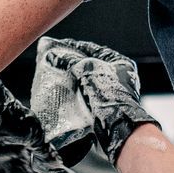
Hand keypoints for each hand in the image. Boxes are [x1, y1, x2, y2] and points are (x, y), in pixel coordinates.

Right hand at [31, 37, 149, 164]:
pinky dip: (74, 94)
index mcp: (120, 63)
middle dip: (72, 64)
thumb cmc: (108, 94)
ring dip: (71, 80)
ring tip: (54, 76)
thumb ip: (69, 60)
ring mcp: (110, 94)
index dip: (76, 46)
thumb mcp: (87, 70)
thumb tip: (53, 55)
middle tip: (55, 61)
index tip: (59, 46)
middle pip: (90, 66)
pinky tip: (62, 92)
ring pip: (86, 82)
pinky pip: (85, 96)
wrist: (115, 126)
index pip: (95, 49)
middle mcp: (118, 77)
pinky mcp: (102, 108)